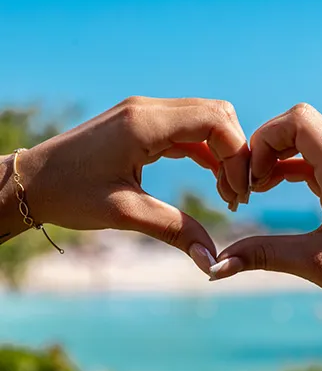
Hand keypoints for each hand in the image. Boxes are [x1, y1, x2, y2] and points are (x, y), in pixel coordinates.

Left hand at [18, 97, 249, 273]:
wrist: (32, 183)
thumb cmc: (69, 193)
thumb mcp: (124, 212)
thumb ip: (174, 230)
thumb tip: (211, 261)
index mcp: (144, 122)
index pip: (214, 121)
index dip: (237, 155)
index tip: (239, 193)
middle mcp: (148, 109)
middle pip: (215, 115)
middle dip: (235, 153)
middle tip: (235, 194)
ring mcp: (144, 114)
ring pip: (203, 121)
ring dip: (222, 153)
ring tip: (226, 192)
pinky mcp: (141, 126)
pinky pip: (185, 132)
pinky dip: (204, 152)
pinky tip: (211, 177)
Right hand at [212, 103, 321, 326]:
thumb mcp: (315, 266)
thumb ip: (263, 256)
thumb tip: (217, 265)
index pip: (300, 122)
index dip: (265, 140)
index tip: (252, 180)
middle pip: (298, 124)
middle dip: (265, 146)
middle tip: (250, 183)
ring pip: (302, 140)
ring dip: (273, 156)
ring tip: (256, 188)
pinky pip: (308, 160)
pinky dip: (284, 168)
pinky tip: (270, 189)